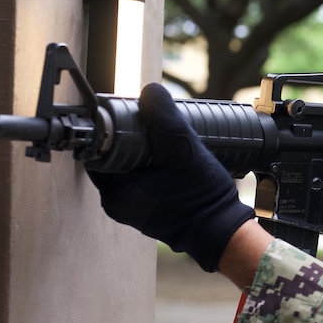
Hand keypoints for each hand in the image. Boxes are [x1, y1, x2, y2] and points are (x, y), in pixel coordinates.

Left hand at [87, 83, 254, 271]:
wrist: (222, 231)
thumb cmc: (203, 198)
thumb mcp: (184, 151)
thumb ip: (165, 120)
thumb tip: (150, 91)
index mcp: (115, 192)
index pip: (99, 149)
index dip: (112, 127)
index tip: (130, 114)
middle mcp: (118, 203)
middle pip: (113, 157)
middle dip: (130, 138)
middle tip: (152, 124)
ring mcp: (133, 208)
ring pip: (128, 168)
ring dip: (142, 152)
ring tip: (163, 140)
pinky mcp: (148, 210)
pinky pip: (141, 180)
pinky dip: (150, 167)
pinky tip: (168, 159)